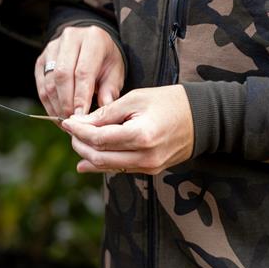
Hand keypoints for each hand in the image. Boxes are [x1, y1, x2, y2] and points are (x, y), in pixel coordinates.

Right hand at [34, 25, 124, 123]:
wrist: (92, 45)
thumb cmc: (106, 60)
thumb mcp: (115, 71)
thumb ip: (110, 89)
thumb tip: (104, 107)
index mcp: (92, 38)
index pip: (83, 71)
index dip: (81, 96)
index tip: (82, 116)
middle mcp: (70, 38)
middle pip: (62, 75)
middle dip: (67, 103)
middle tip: (73, 122)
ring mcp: (52, 48)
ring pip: (49, 82)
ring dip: (56, 106)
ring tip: (67, 121)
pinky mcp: (41, 59)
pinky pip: (41, 85)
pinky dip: (48, 103)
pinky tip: (58, 115)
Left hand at [61, 85, 193, 174]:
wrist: (202, 117)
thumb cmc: (170, 101)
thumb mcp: (137, 98)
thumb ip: (108, 112)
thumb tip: (81, 123)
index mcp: (142, 135)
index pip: (99, 138)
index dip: (79, 131)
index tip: (67, 121)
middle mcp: (145, 156)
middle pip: (99, 157)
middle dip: (80, 144)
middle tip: (70, 130)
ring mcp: (149, 166)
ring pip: (108, 166)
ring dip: (88, 155)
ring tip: (76, 141)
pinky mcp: (151, 169)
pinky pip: (120, 168)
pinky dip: (102, 163)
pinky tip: (86, 161)